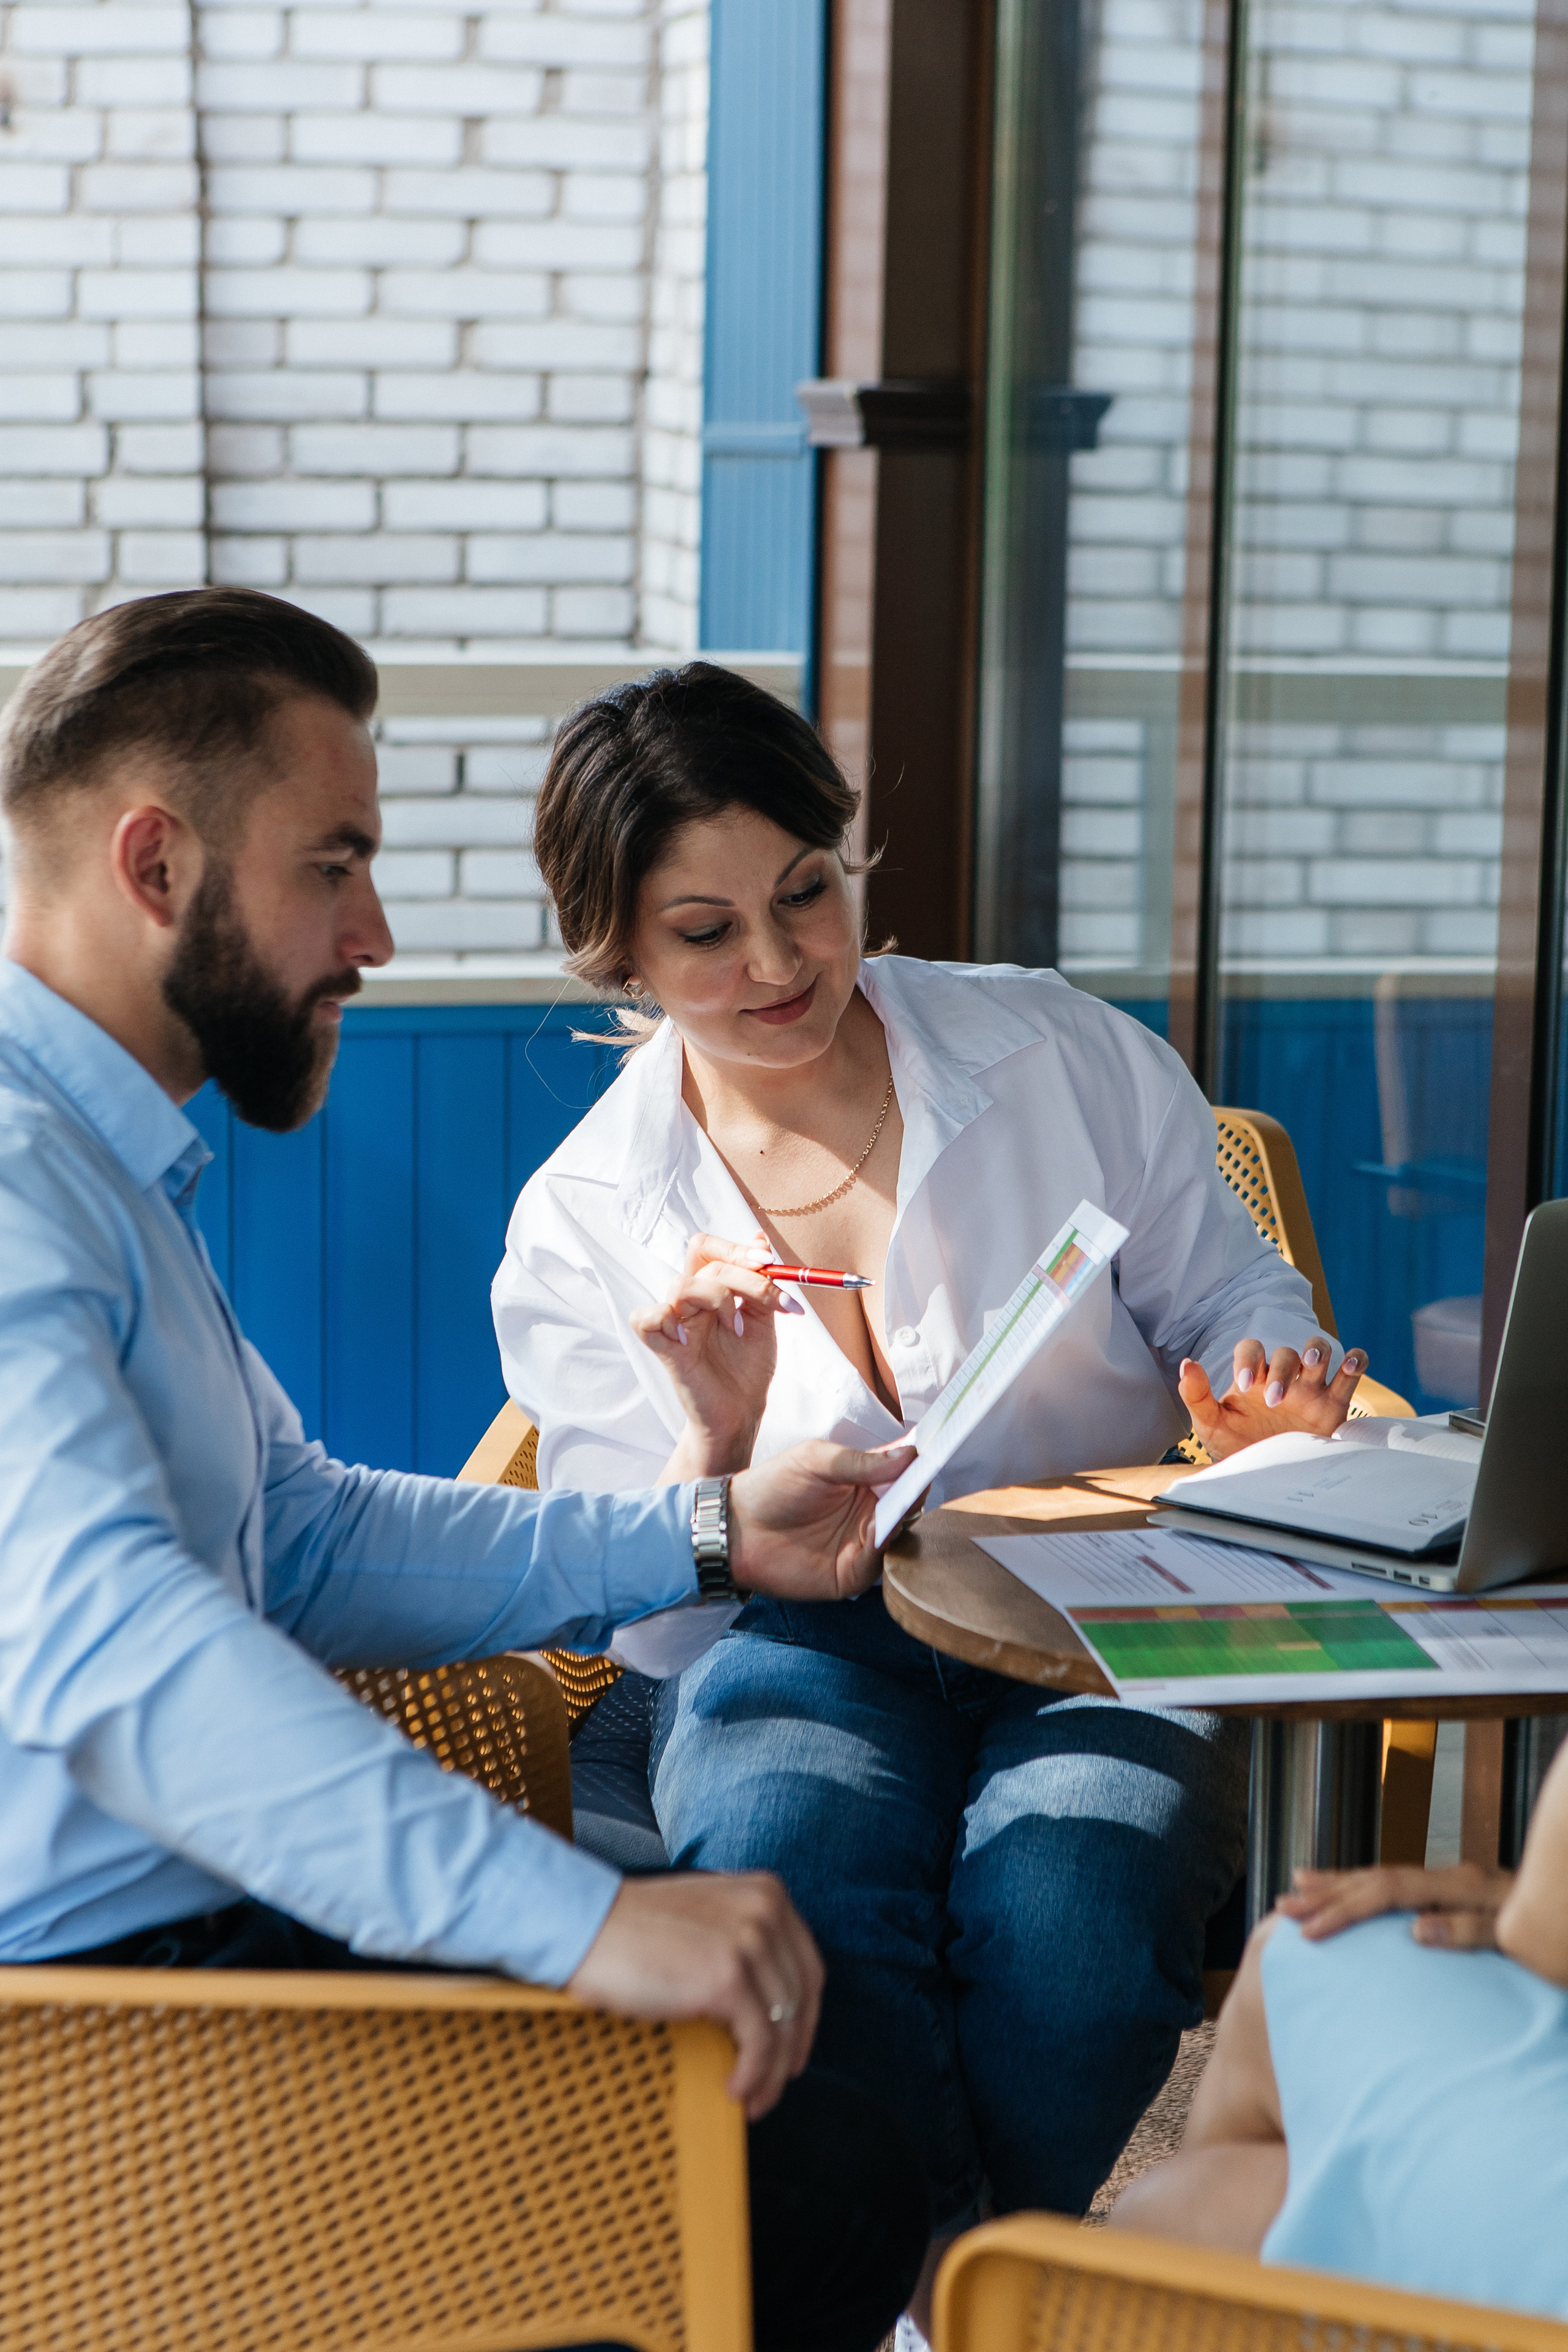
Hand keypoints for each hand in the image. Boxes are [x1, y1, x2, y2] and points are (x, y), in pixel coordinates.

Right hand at [566, 1872, 823, 2116]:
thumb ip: (743, 1940)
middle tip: (773, 2084)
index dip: (806, 2016)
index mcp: (766, 1892)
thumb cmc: (637, 1929)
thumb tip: (771, 2004)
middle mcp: (766, 1910)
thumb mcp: (708, 1915)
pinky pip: (758, 2042)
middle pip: (799, 1999)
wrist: (587, 1926)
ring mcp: (748, 1941)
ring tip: (752, 2098)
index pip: (808, 1966)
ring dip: (771, 2073)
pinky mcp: (726, 1977)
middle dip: (791, 2051)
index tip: (794, 2049)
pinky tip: (734, 2089)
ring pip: (782, 2026)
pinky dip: (753, 2075)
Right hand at [631, 1231, 800, 1472]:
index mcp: (709, 1289)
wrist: (742, 1413)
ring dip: (719, 1299)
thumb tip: (758, 1237)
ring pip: (682, 1285)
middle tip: (773, 1301)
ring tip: (736, 1328)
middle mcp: (688, 1302)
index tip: (768, 1262)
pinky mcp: (664, 1350)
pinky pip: (648, 1318)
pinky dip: (669, 1320)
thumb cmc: (747, 1368)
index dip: (734, 1247)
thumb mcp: (763, 1319)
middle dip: (745, 1275)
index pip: (706, 1246)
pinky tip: (693, 1341)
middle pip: (703, 1259)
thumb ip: (760, 1281)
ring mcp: (674, 1324)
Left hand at [729, 1439, 916, 1602]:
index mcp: (863, 1479)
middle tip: (920, 1479)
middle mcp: (868, 1511)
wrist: (736, 1528)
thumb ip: (862, 1461)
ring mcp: (862, 1544)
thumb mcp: (816, 1460)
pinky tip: (876, 1529)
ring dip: (902, 1518)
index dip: (918, 1463)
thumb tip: (909, 1454)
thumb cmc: (772, 1487)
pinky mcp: (851, 1573)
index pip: (902, 1471)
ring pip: (899, 1533)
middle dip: (916, 1491)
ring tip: (900, 1502)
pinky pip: (878, 1562)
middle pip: (908, 1503)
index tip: (934, 1452)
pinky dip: (881, 1546)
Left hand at [1179, 1337, 1365, 1459]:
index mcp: (1254, 1379)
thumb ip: (1197, 1395)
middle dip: (1281, 1370)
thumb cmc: (1237, 1446)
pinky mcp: (1334, 1405)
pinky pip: (1350, 1374)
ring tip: (1311, 1364)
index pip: (1252, 1350)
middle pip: (1286, 1353)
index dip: (1249, 1359)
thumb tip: (1187, 1364)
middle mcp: (1283, 1379)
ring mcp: (1310, 1390)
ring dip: (1317, 1351)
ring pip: (1319, 1351)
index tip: (1245, 1385)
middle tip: (1274, 1401)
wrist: (1266, 1479)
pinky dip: (1355, 1363)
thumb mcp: (1210, 1424)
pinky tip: (1350, 1366)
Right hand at [1276, 1861, 1513, 1948]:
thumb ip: (1471, 1932)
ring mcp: (1455, 1881)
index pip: (1388, 1893)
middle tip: (1284, 1905)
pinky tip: (1352, 1889)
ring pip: (1384, 1876)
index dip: (1345, 1908)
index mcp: (1461, 1887)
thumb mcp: (1522, 1946)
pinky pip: (1402, 1884)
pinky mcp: (1460, 1891)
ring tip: (1299, 1886)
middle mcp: (1453, 1877)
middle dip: (1329, 1893)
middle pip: (1377, 1878)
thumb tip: (1416, 1930)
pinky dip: (1369, 1886)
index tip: (1309, 1928)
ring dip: (1341, 1884)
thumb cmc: (1558, 1942)